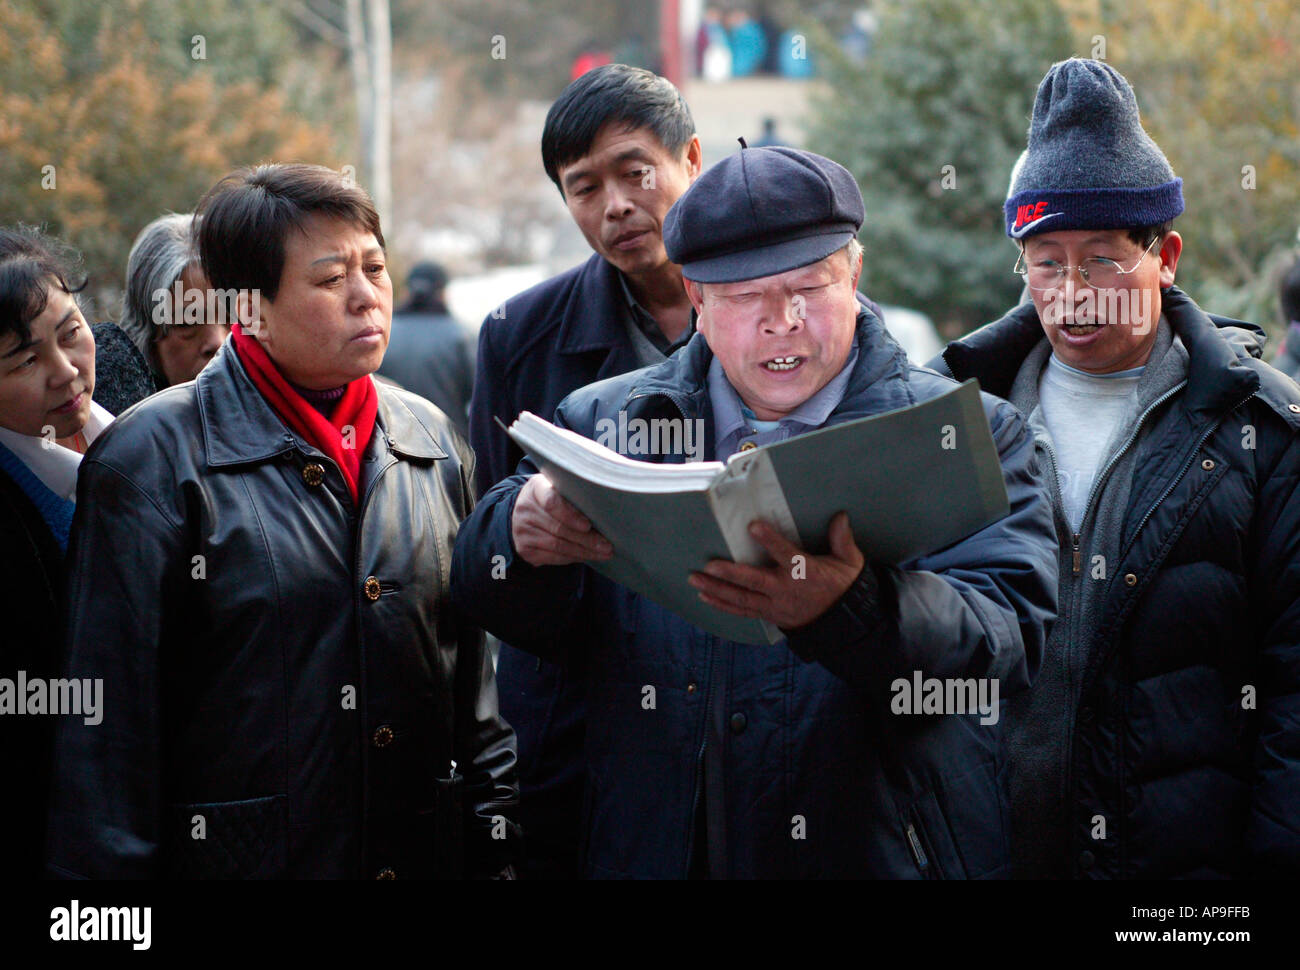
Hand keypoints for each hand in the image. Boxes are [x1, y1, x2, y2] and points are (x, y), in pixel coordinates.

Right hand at [511, 472, 613, 566]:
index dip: (571, 515)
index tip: (588, 525)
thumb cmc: (551, 497)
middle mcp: (525, 510)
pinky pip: (553, 557)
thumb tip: (604, 508)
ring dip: (583, 552)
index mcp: (536, 488)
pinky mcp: (525, 549)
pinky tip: (587, 556)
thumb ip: (574, 493)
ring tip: (603, 553)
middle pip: (558, 528)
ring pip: (557, 546)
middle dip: (586, 539)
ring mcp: (522, 531)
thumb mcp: (558, 487)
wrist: (523, 512)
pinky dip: (573, 558)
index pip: (551, 502)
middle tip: (606, 545)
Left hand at [688, 512, 863, 629]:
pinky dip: (723, 605)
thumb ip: (842, 539)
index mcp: (805, 571)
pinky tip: (705, 597)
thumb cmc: (842, 587)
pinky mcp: (769, 615)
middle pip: (755, 582)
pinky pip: (742, 612)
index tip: (753, 527)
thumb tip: (840, 516)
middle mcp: (786, 590)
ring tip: (695, 580)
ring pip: (743, 599)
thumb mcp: (849, 562)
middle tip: (709, 566)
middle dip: (730, 574)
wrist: (843, 624)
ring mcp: (775, 605)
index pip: (785, 554)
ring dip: (717, 590)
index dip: (770, 541)